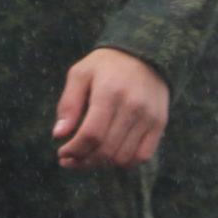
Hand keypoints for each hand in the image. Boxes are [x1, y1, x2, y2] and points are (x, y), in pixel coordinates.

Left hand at [53, 47, 167, 168]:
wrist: (144, 53)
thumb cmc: (105, 65)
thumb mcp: (80, 74)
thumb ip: (68, 103)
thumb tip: (58, 135)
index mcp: (108, 92)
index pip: (91, 133)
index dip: (74, 149)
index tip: (62, 154)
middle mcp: (132, 106)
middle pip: (106, 149)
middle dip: (84, 161)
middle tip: (70, 160)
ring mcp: (148, 117)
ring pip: (123, 157)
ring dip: (102, 164)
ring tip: (88, 158)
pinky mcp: (159, 124)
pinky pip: (143, 156)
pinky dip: (125, 162)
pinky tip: (110, 156)